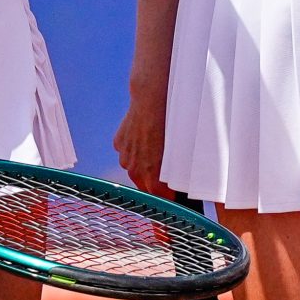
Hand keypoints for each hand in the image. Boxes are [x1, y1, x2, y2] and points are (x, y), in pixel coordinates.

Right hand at [113, 75, 169, 197]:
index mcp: (152, 178)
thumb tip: (181, 185)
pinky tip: (144, 135)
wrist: (151, 100)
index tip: (171, 199)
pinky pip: (128, 151)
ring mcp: (125, 157)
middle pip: (145, 184)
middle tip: (165, 168)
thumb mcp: (181, 154)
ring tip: (155, 146)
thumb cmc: (172, 126)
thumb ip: (177, 174)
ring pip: (134, 167)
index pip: (159, 199)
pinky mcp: (119, 143)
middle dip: (154, 180)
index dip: (167, 199)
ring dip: (143, 163)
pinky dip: (134, 147)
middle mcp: (135, 171)